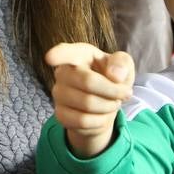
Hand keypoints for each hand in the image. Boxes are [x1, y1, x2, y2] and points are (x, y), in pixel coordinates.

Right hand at [45, 43, 134, 159]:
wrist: (105, 104)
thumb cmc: (112, 78)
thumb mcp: (123, 66)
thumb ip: (122, 63)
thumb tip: (115, 75)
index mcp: (79, 55)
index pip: (66, 53)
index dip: (58, 54)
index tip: (50, 57)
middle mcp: (63, 72)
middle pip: (88, 82)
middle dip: (113, 91)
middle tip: (124, 93)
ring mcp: (58, 94)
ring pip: (88, 104)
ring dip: (109, 106)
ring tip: (112, 103)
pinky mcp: (60, 114)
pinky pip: (83, 121)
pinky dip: (100, 121)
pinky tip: (101, 115)